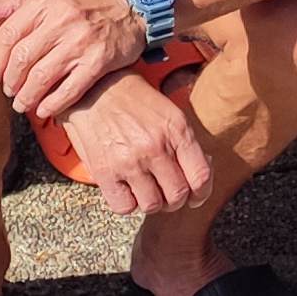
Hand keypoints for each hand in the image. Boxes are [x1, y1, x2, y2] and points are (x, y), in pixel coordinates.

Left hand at [0, 0, 150, 121]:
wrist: (133, 5)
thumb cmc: (85, 2)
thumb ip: (15, 4)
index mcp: (46, 2)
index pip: (9, 34)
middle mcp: (63, 20)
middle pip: (23, 58)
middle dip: (10, 81)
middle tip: (8, 92)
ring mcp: (82, 41)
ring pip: (42, 77)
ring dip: (27, 97)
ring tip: (22, 104)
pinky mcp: (99, 61)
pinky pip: (70, 89)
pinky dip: (53, 104)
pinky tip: (45, 110)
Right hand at [47, 69, 211, 217]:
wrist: (94, 88)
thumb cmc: (133, 99)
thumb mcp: (168, 111)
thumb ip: (184, 142)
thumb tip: (199, 170)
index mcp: (176, 128)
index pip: (201, 177)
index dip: (202, 193)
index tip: (196, 195)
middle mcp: (155, 146)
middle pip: (177, 196)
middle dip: (175, 199)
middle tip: (167, 191)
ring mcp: (129, 161)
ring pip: (152, 205)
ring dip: (151, 201)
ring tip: (146, 188)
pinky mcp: (105, 172)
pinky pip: (125, 207)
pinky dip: (128, 203)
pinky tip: (126, 188)